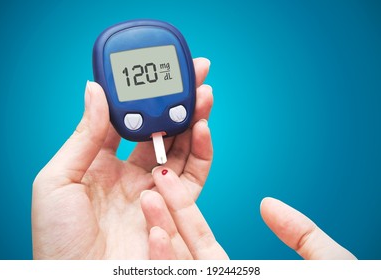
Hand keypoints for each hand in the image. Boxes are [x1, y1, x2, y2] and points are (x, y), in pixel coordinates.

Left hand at [31, 58, 213, 258]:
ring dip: (194, 122)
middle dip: (179, 104)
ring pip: (182, 150)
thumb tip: (96, 91)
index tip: (157, 75)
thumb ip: (84, 136)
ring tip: (203, 98)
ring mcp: (154, 191)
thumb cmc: (57, 237)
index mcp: (102, 163)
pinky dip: (201, 153)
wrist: (75, 279)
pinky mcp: (172, 209)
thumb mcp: (58, 179)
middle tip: (194, 78)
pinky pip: (193, 178)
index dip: (145, 97)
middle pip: (162, 132)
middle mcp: (132, 174)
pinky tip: (202, 130)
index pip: (130, 121)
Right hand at [143, 169, 355, 259]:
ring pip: (174, 265)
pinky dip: (164, 263)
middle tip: (154, 178)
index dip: (184, 209)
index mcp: (235, 274)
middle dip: (166, 212)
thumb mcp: (323, 261)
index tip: (171, 180)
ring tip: (148, 199)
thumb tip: (267, 204)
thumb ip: (299, 232)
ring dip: (158, 232)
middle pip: (182, 246)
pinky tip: (157, 237)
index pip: (200, 238)